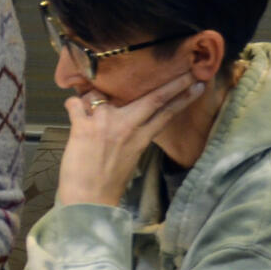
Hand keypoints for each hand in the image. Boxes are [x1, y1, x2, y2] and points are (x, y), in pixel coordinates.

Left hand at [56, 73, 205, 206]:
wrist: (88, 200)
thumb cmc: (107, 181)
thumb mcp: (129, 155)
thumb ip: (131, 132)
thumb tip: (125, 113)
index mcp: (141, 138)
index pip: (166, 113)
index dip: (183, 97)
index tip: (197, 84)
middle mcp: (127, 127)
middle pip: (154, 98)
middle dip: (173, 82)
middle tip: (187, 69)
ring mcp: (105, 124)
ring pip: (102, 93)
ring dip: (95, 94)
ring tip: (89, 103)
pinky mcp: (83, 127)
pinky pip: (75, 103)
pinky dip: (72, 104)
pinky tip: (73, 110)